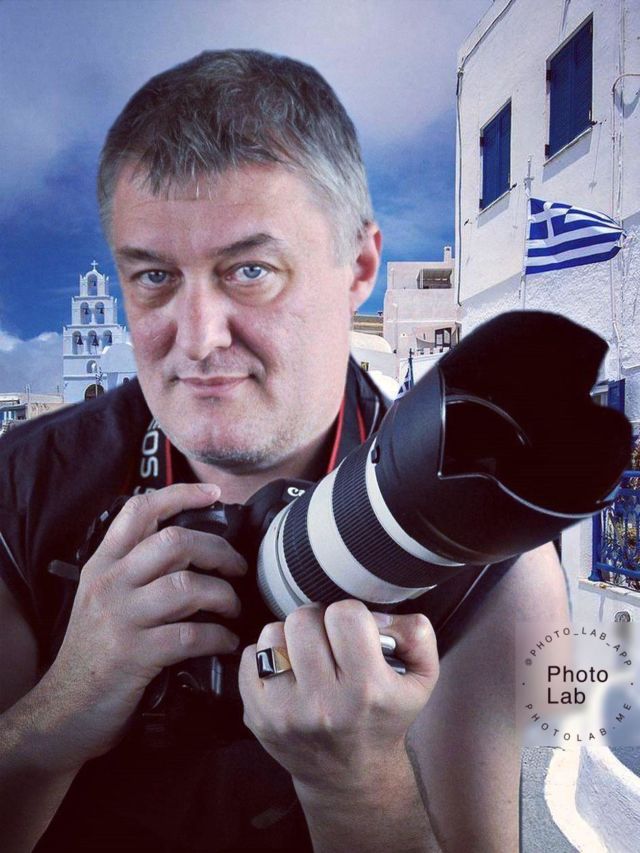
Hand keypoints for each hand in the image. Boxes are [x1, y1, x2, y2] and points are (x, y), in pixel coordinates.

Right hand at [37, 484, 245, 771]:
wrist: (64, 710)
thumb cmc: (95, 651)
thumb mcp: (103, 597)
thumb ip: (136, 568)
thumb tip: (193, 546)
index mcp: (103, 564)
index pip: (139, 510)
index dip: (180, 494)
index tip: (215, 494)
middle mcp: (110, 583)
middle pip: (174, 542)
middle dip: (218, 550)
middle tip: (238, 567)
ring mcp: (121, 618)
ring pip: (187, 586)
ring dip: (223, 595)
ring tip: (234, 607)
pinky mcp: (134, 655)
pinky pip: (190, 636)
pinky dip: (219, 636)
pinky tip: (226, 641)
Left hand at [238, 600, 438, 796]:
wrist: (351, 775)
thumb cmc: (383, 716)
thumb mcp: (421, 678)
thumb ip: (417, 634)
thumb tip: (380, 615)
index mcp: (366, 689)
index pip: (345, 615)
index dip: (351, 614)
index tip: (354, 631)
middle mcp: (323, 703)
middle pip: (303, 619)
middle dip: (317, 620)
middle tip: (327, 639)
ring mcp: (285, 712)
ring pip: (272, 634)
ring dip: (289, 637)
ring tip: (306, 655)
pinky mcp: (258, 716)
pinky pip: (250, 657)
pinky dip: (267, 655)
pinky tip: (288, 671)